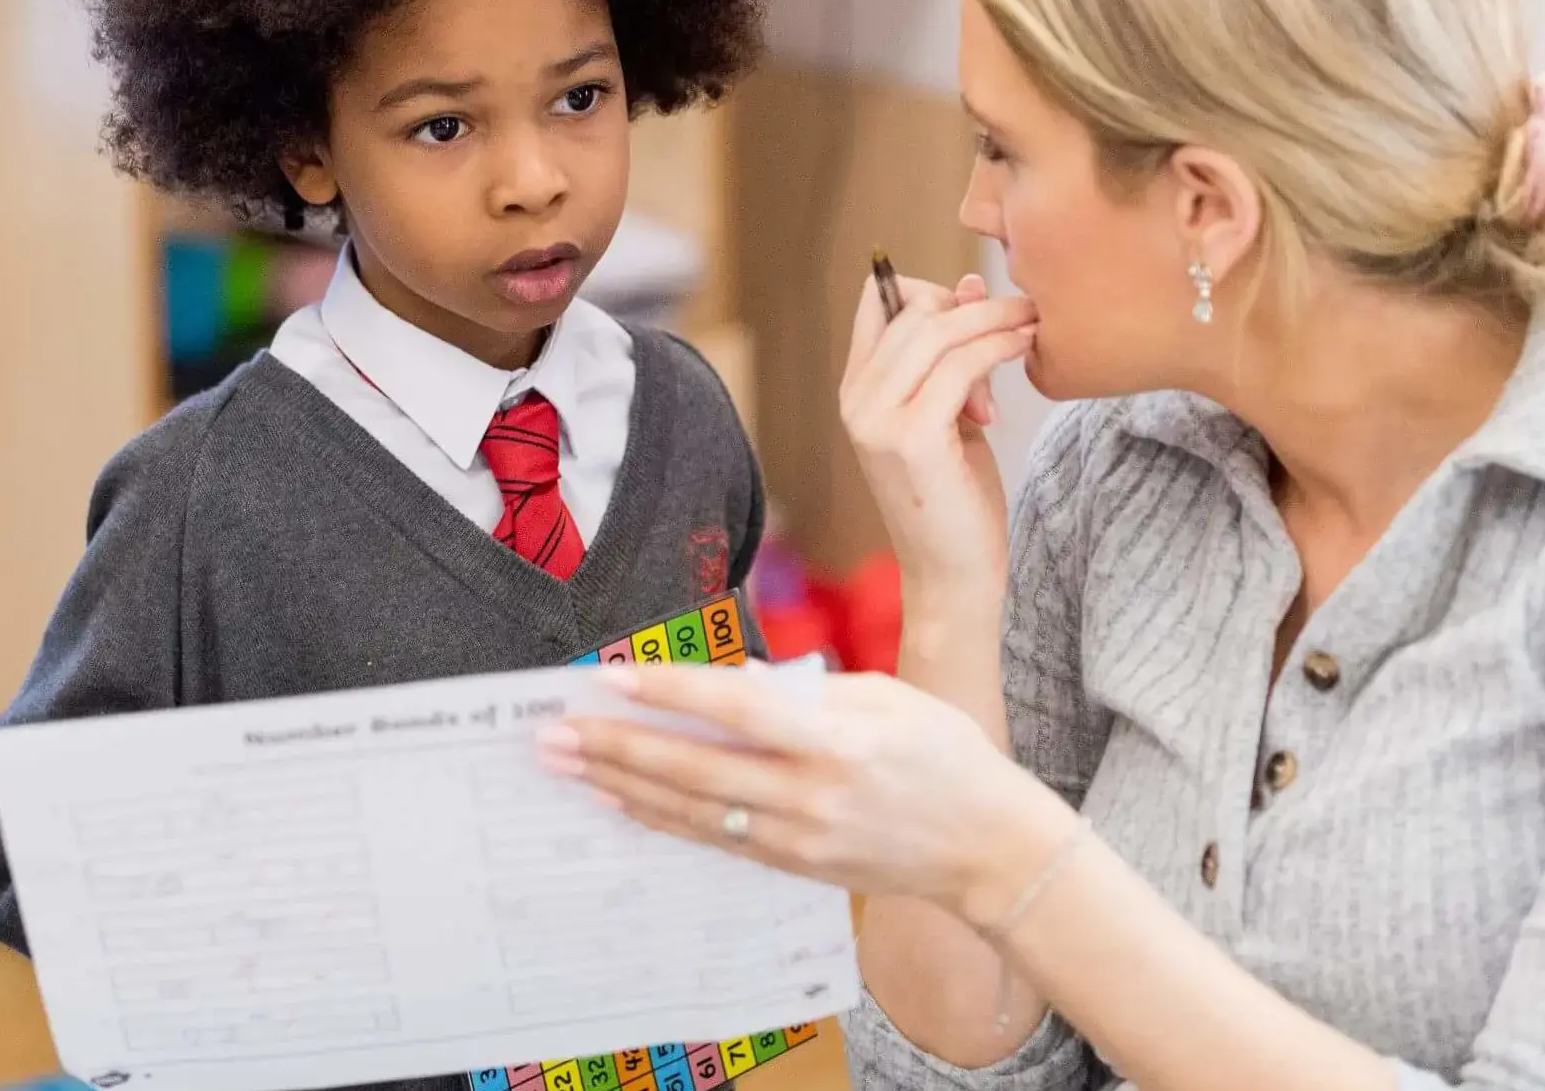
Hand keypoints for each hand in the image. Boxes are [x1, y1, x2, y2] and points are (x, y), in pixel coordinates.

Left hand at [539, 663, 1071, 919]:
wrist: (989, 848)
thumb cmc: (945, 754)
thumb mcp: (886, 697)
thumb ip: (807, 689)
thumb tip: (732, 678)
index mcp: (838, 738)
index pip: (736, 711)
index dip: (668, 695)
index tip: (607, 680)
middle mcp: (811, 793)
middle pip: (695, 769)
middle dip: (619, 749)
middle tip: (555, 733)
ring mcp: (799, 838)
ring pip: (692, 811)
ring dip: (623, 786)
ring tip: (568, 766)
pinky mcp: (794, 866)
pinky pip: (714, 840)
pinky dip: (663, 820)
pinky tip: (622, 801)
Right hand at [840, 270, 1035, 593]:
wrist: (953, 578)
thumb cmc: (956, 502)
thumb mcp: (951, 416)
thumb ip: (953, 357)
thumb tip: (972, 283)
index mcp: (856, 391)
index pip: (876, 300)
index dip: (930, 289)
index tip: (978, 310)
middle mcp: (856, 401)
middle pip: (913, 309)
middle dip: (975, 302)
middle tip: (1024, 312)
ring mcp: (878, 420)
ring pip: (937, 331)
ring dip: (994, 318)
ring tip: (1032, 325)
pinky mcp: (913, 438)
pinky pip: (961, 365)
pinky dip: (999, 347)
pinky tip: (1026, 350)